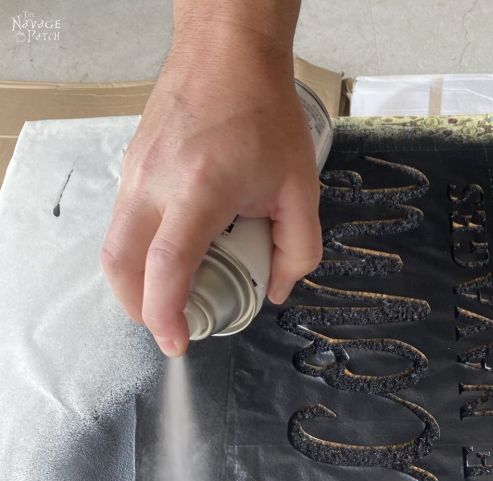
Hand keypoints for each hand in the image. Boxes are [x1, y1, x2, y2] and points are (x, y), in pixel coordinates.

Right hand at [100, 21, 321, 356]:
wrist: (227, 51)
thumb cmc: (263, 111)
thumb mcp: (301, 188)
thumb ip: (298, 250)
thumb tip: (276, 290)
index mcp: (200, 189)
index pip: (168, 265)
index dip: (167, 314)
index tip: (178, 341)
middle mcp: (156, 181)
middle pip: (123, 265)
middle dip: (141, 310)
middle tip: (171, 328)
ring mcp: (135, 171)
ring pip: (115, 245)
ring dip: (136, 284)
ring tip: (173, 297)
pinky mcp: (131, 166)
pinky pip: (124, 222)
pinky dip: (139, 252)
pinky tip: (173, 255)